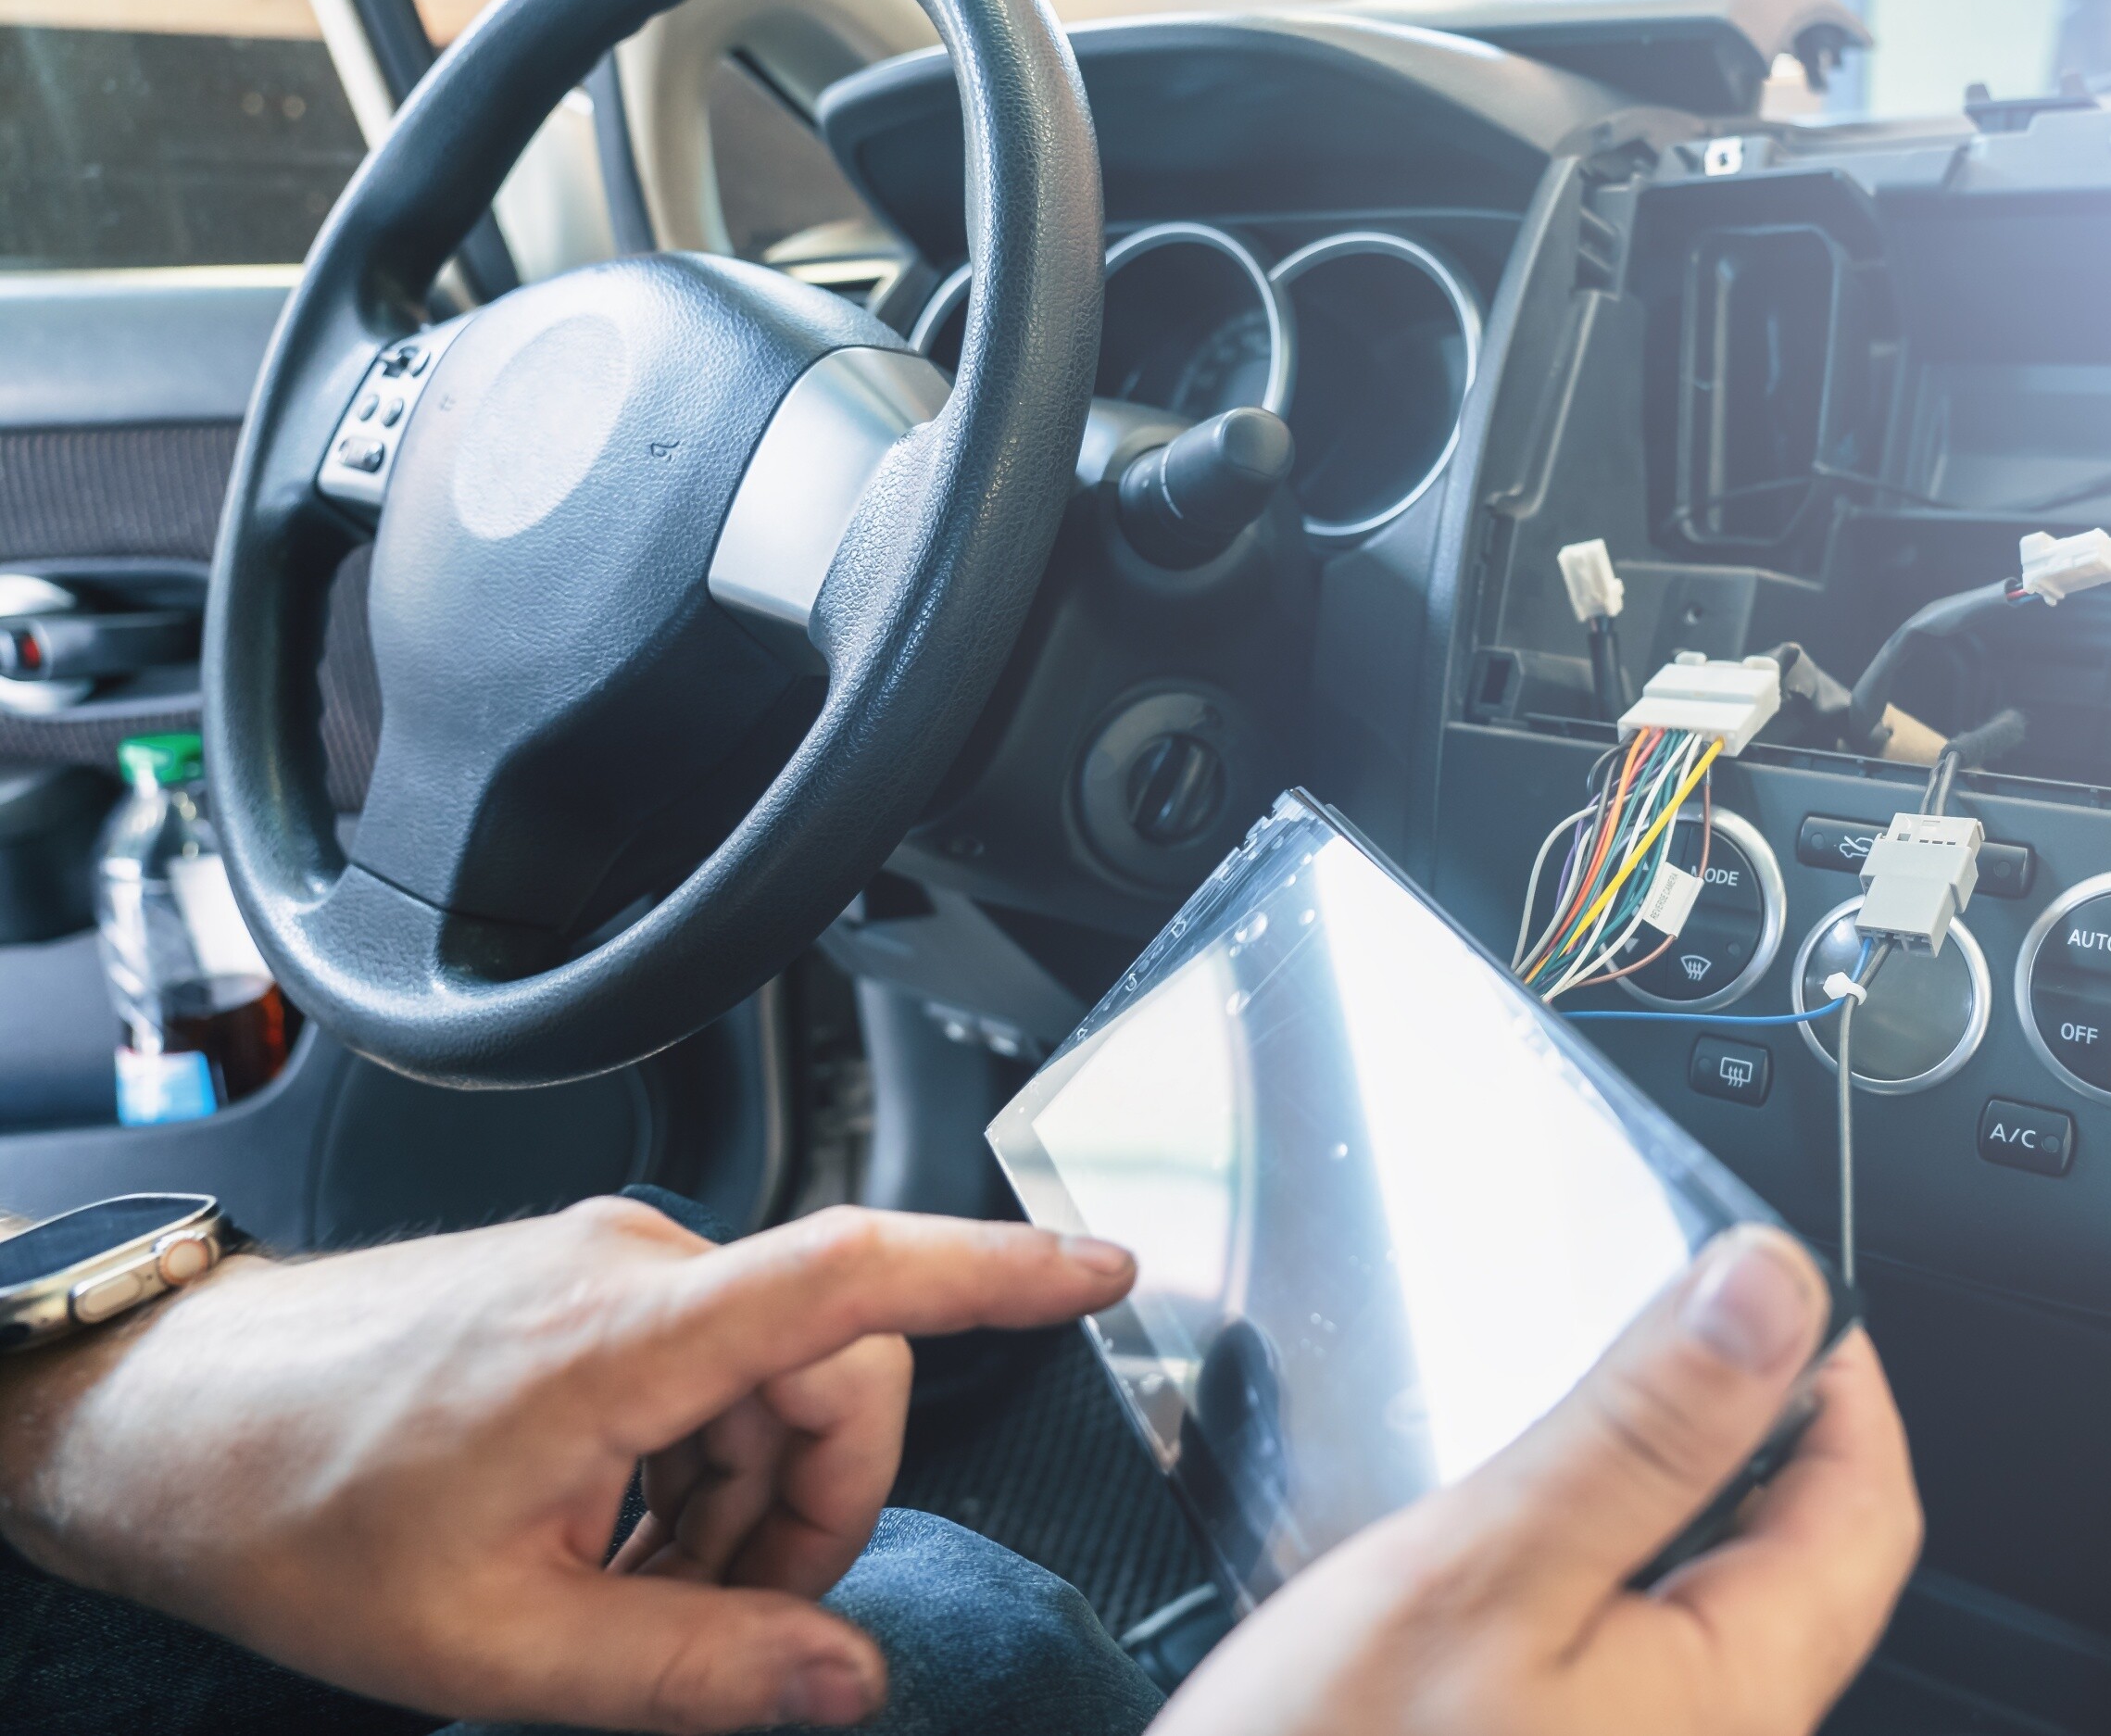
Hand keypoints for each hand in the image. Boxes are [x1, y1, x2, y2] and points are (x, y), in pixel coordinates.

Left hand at [0, 1197, 1133, 1732]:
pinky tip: (611, 1540)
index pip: (858, 1270)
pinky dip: (698, 1465)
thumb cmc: (292, 1509)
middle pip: (836, 1372)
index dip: (1000, 1269)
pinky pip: (712, 1365)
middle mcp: (637, 1270)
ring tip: (631, 1590)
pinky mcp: (590, 1284)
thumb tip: (845, 1683)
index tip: (1103, 1269)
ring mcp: (611, 1268)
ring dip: (746, 1501)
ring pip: (776, 1379)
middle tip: (727, 1621)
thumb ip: (693, 1667)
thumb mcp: (497, 1645)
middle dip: (816, 1508)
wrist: (166, 1420)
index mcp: (626, 1338)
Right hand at [1154, 1225, 1921, 1735]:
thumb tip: (1774, 1288)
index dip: (1840, 1371)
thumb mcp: (1484, 1570)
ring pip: (1716, 1614)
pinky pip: (1639, 1670)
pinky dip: (1608, 1582)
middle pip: (1803, 1563)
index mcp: (1737, 1690)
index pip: (1868, 1503)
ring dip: (1677, 1505)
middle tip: (1682, 1328)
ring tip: (1591, 1422)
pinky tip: (1516, 1561)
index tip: (1776, 1281)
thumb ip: (1642, 1429)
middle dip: (1762, 1431)